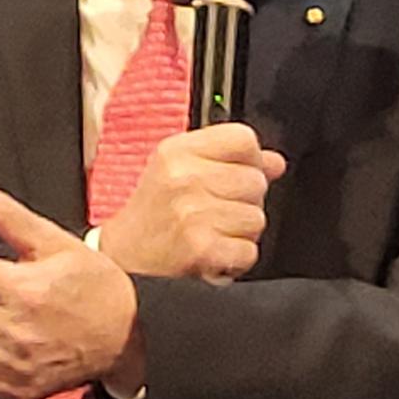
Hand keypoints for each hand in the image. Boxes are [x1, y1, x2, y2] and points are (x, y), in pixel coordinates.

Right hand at [97, 122, 286, 281]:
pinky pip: (249, 250)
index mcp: (177, 151)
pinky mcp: (201, 248)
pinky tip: (215, 253)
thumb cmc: (153, 214)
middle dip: (246, 200)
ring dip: (242, 232)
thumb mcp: (179, 170)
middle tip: (217, 211)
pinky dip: (237, 258)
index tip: (238, 174)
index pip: (244, 139)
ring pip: (257, 217)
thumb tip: (275, 162)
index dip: (251, 160)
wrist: (123, 259)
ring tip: (214, 232)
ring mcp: (192, 213)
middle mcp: (183, 178)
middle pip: (256, 181)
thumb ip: (228, 160)